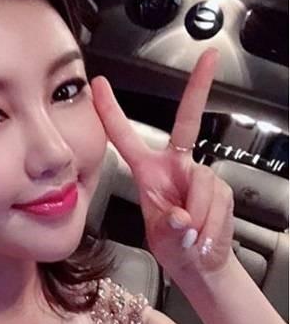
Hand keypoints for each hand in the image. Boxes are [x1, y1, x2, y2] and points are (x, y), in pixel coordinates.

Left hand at [91, 48, 234, 277]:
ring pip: (203, 183)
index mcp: (149, 172)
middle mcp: (176, 166)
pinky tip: (203, 236)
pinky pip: (217, 202)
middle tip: (210, 59)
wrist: (201, 264)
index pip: (125, 136)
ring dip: (197, 218)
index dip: (111, 110)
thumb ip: (169, 229)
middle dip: (198, 88)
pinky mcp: (222, 188)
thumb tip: (182, 218)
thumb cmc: (174, 248)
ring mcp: (201, 175)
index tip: (100, 84)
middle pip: (188, 122)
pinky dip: (210, 226)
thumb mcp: (160, 239)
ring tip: (191, 237)